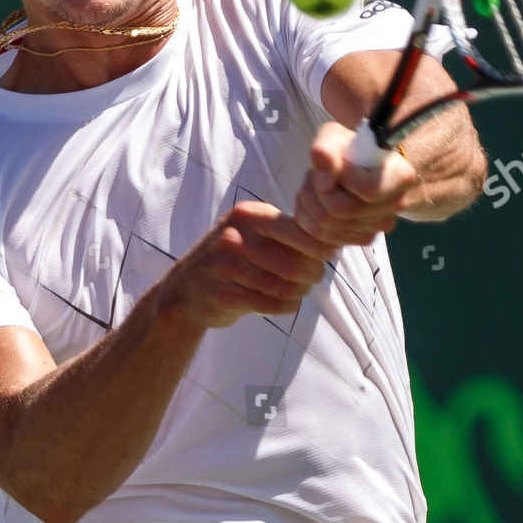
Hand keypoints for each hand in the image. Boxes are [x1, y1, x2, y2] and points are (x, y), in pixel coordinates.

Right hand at [164, 200, 339, 329]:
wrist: (186, 290)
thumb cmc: (234, 259)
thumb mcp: (253, 232)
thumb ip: (288, 232)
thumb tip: (336, 238)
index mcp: (248, 216)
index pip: (299, 230)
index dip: (321, 246)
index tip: (328, 254)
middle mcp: (235, 237)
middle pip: (296, 263)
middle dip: (313, 274)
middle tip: (312, 278)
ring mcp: (227, 267)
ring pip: (287, 287)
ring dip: (300, 292)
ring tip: (298, 290)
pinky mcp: (225, 295)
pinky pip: (273, 304)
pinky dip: (287, 307)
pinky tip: (284, 302)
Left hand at [292, 122, 419, 246]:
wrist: (359, 167)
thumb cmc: (350, 149)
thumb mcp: (335, 136)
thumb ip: (327, 149)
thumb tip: (324, 182)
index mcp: (400, 177)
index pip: (368, 190)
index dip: (341, 178)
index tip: (333, 165)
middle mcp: (395, 205)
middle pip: (339, 210)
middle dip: (314, 191)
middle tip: (314, 176)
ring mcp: (380, 225)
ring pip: (325, 227)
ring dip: (308, 204)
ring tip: (314, 187)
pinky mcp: (363, 238)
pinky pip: (323, 239)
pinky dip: (310, 220)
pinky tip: (316, 203)